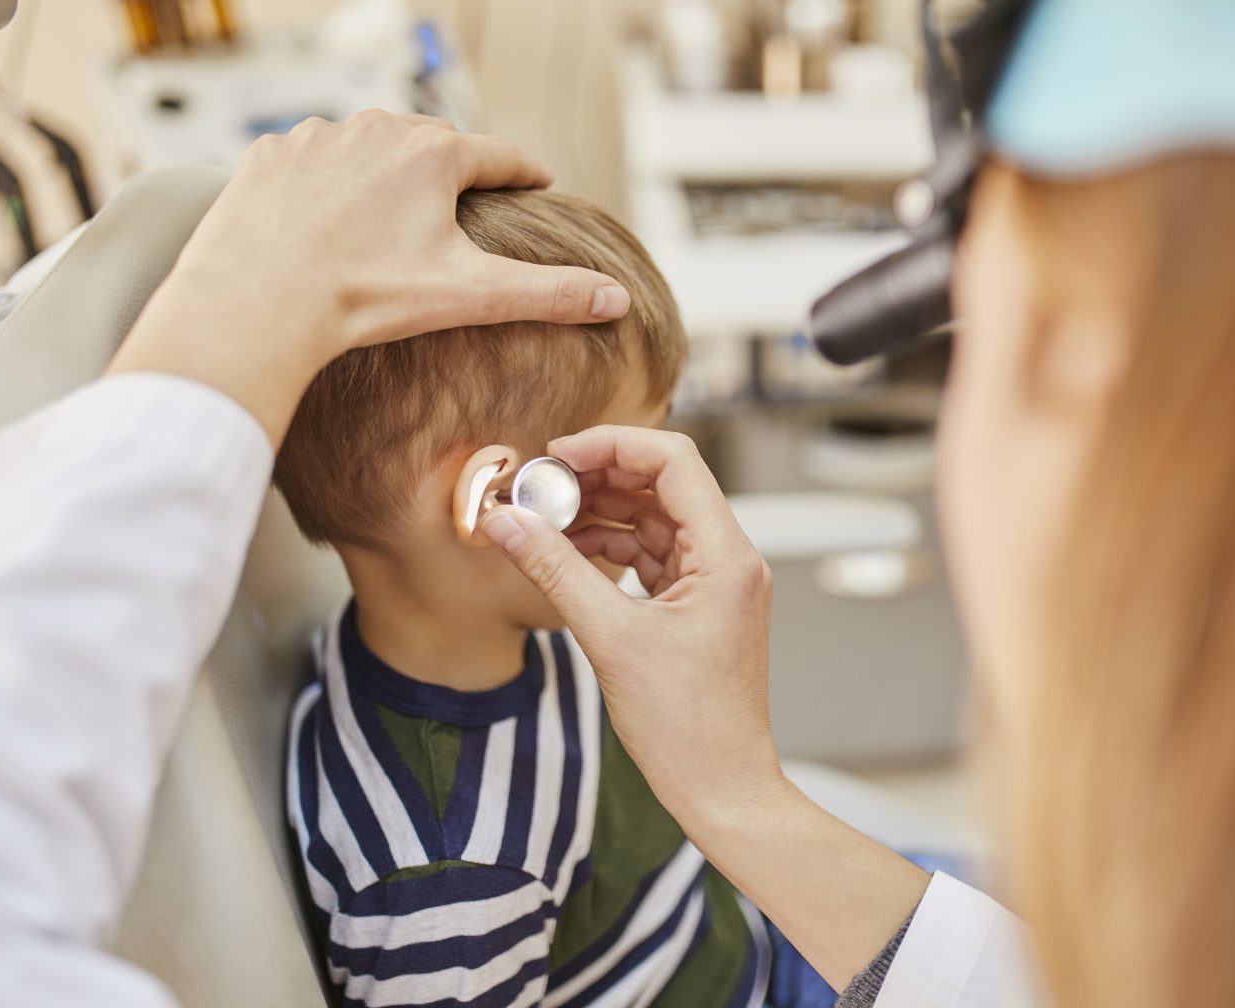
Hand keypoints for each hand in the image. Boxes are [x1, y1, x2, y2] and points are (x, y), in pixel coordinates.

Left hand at [109, 111, 629, 442]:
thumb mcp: (470, 296)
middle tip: (465, 202)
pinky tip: (328, 216)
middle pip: (432, 147)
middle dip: (453, 172)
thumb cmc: (363, 298)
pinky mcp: (269, 154)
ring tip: (393, 213)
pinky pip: (311, 160)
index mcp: (433, 155)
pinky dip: (327, 182)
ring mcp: (317, 137)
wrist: (257, 301)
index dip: (524, 172)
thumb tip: (617, 299)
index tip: (539, 181)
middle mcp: (376, 129)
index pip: (498, 156)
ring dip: (386, 173)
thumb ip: (549, 294)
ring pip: (368, 148)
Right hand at [484, 426, 931, 988]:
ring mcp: (715, 581)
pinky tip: (564, 551)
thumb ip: (554, 570)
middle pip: (661, 483)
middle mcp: (729, 558)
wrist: (721, 788)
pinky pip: (651, 555)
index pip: (673, 460)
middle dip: (597, 477)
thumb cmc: (687, 727)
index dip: (611, 445)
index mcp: (726, 554)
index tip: (556, 456)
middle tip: (538, 487)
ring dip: (598, 513)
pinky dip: (609, 548)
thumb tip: (505, 522)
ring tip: (541, 518)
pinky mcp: (697, 605)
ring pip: (653, 519)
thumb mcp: (609, 639)